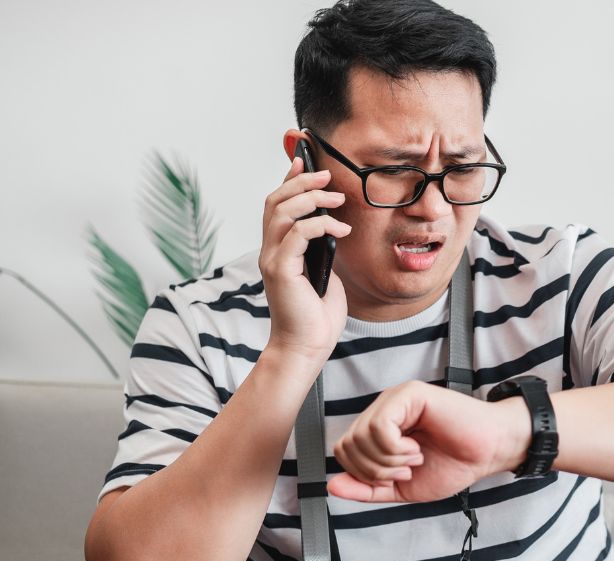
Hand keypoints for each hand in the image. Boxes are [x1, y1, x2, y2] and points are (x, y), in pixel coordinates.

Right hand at [259, 157, 352, 360]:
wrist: (307, 346)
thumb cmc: (316, 314)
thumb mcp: (324, 272)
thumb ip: (322, 248)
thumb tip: (333, 226)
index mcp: (279, 250)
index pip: (276, 205)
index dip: (288, 180)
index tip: (303, 161)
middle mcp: (270, 251)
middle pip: (275, 201)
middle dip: (301, 181)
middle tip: (328, 174)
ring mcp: (273, 260)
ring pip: (282, 212)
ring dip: (311, 198)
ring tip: (337, 197)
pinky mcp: (281, 270)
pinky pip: (297, 234)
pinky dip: (320, 225)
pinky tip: (341, 229)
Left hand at [329, 381, 529, 502]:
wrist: (488, 452)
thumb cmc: (454, 463)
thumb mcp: (403, 487)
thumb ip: (368, 488)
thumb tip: (333, 486)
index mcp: (380, 429)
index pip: (344, 451)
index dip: (364, 474)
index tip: (397, 477)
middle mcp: (383, 411)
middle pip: (347, 445)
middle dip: (376, 470)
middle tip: (407, 469)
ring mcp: (395, 399)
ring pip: (361, 436)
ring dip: (390, 460)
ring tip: (415, 458)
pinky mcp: (409, 394)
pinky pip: (379, 426)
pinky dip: (395, 448)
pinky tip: (416, 448)